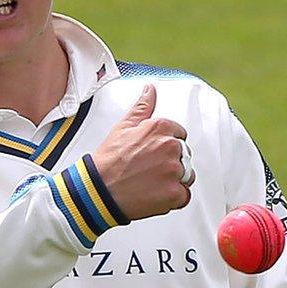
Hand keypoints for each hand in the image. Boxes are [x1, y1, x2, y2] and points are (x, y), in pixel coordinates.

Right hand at [92, 84, 191, 220]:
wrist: (100, 190)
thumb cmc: (109, 161)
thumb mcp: (123, 127)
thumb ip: (142, 107)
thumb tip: (150, 90)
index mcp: (160, 128)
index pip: (179, 134)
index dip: (166, 145)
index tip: (154, 153)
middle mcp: (170, 147)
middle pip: (184, 155)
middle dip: (170, 162)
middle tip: (149, 170)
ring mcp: (173, 171)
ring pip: (186, 175)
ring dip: (174, 180)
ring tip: (151, 182)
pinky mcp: (174, 193)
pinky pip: (184, 196)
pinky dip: (173, 198)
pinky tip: (155, 194)